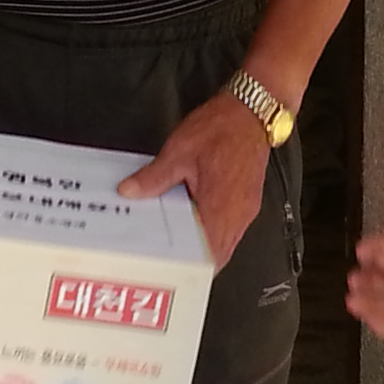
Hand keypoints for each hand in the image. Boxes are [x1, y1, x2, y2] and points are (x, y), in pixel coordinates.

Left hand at [121, 90, 270, 263]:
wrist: (252, 111)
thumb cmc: (220, 129)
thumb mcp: (179, 151)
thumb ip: (154, 177)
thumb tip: (130, 191)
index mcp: (220, 209)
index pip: (209, 256)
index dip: (192, 269)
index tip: (172, 273)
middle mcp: (238, 216)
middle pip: (219, 254)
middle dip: (197, 261)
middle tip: (171, 262)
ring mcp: (246, 209)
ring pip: (226, 242)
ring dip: (207, 247)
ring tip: (181, 245)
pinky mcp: (248, 200)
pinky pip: (232, 227)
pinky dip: (215, 231)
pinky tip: (197, 221)